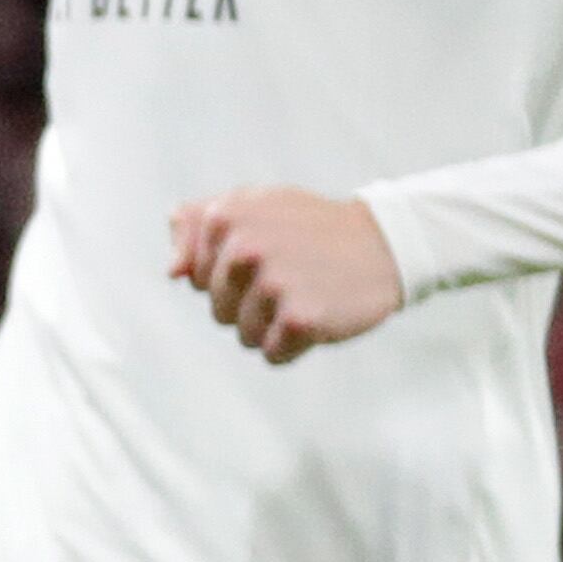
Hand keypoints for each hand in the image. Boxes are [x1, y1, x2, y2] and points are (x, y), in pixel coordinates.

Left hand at [169, 186, 404, 363]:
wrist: (387, 242)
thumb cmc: (308, 228)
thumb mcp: (251, 206)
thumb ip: (195, 227)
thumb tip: (175, 273)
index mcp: (224, 216)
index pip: (197, 279)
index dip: (232, 278)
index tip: (268, 258)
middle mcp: (243, 246)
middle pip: (218, 310)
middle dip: (252, 304)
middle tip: (293, 277)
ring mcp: (273, 282)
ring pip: (243, 335)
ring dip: (274, 326)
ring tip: (307, 294)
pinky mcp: (300, 318)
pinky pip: (272, 354)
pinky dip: (293, 346)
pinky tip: (319, 317)